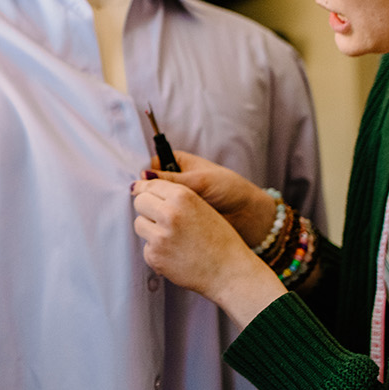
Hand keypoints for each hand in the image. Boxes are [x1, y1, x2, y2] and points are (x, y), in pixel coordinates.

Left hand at [131, 177, 284, 327]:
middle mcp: (169, 213)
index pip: (150, 185)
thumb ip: (175, 198)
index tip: (142, 193)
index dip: (146, 190)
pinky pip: (146, 247)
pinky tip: (176, 255)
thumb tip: (142, 189)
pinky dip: (157, 251)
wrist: (230, 272)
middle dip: (147, 209)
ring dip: (150, 229)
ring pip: (139, 224)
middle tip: (160, 218)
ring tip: (172, 238)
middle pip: (140, 202)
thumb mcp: (202, 207)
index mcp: (182, 196)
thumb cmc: (220, 240)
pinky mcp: (154, 256)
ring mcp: (160, 237)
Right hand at [143, 150, 277, 247]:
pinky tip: (163, 226)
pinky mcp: (179, 217)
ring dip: (156, 211)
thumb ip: (171, 180)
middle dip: (148, 196)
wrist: (248, 215)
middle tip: (149, 205)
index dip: (145, 177)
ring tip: (159, 216)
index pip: (150, 167)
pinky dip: (162, 222)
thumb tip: (142, 176)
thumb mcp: (200, 181)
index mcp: (177, 163)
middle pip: (150, 187)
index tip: (140, 188)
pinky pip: (164, 218)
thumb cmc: (229, 189)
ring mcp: (176, 201)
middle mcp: (174, 181)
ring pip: (155, 204)